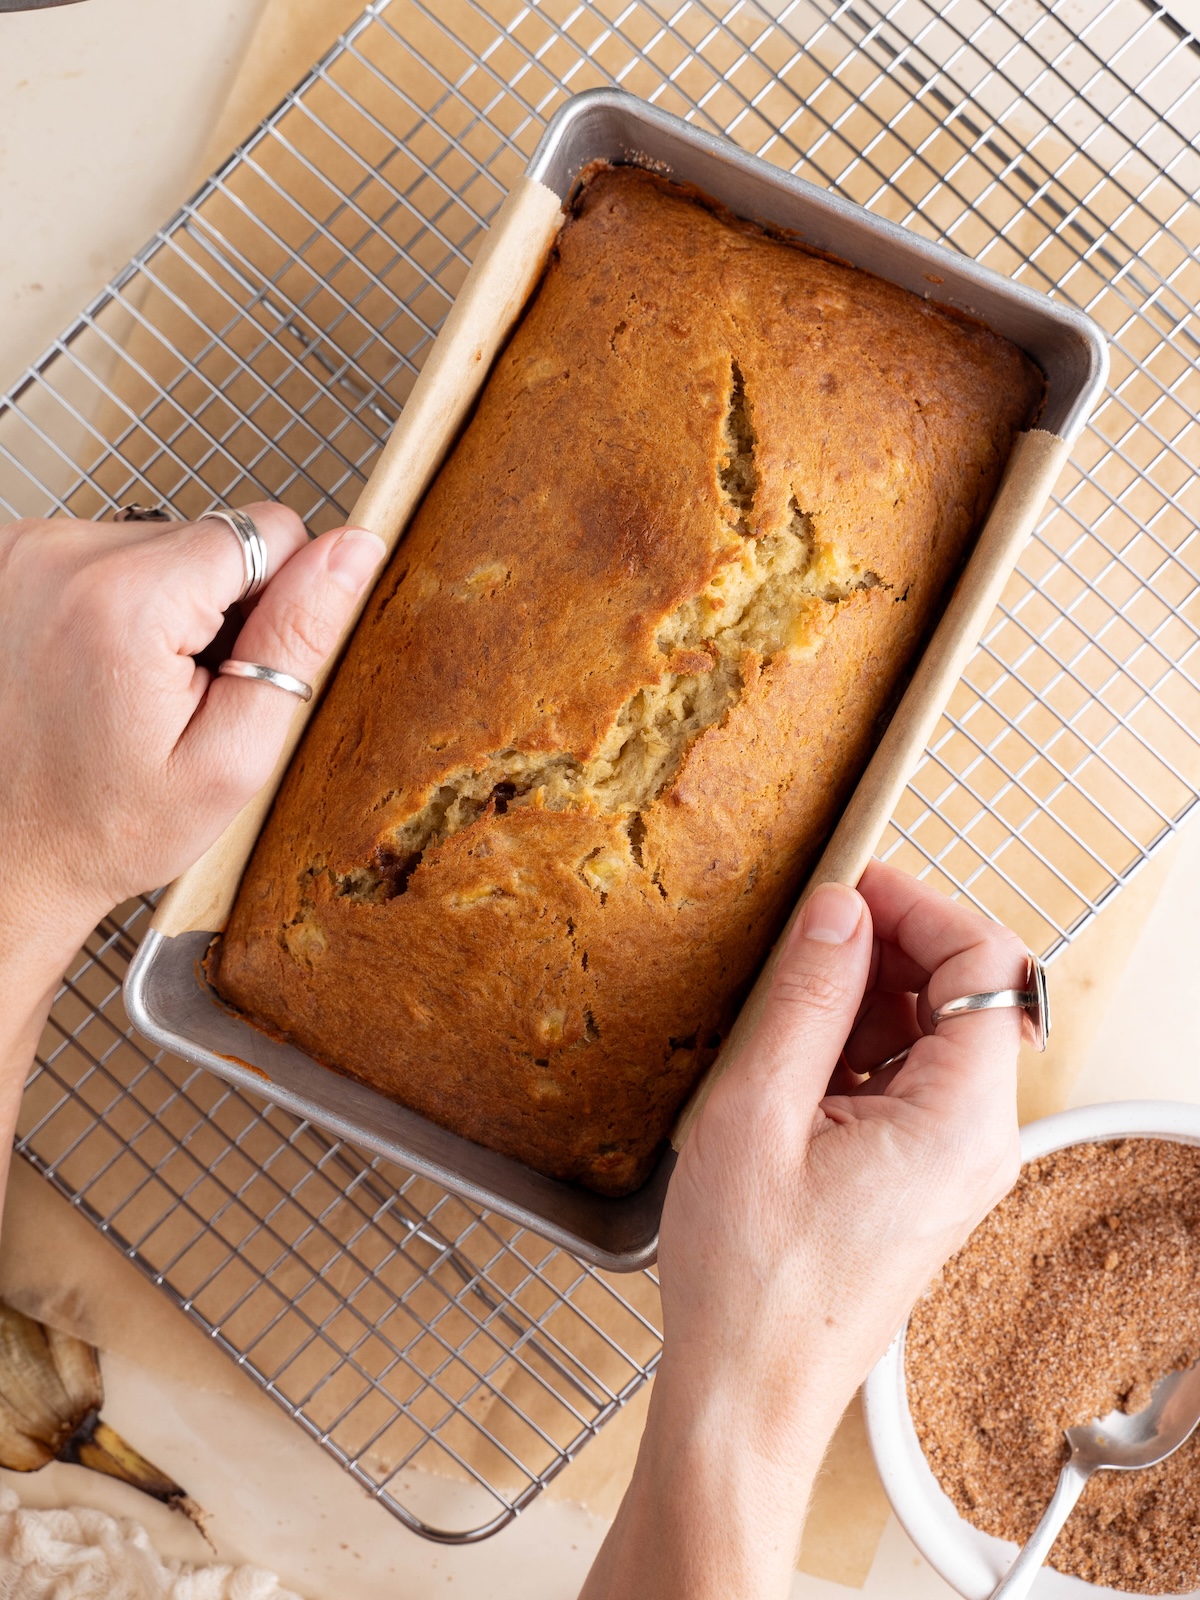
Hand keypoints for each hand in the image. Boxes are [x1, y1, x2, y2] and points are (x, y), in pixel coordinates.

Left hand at [0, 505, 385, 1203]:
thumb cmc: (98, 841)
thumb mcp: (227, 771)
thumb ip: (298, 651)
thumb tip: (357, 550)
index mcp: (128, 599)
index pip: (264, 530)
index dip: (277, 612)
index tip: (243, 680)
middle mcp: (57, 554)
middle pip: (203, 538)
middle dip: (214, 615)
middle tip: (178, 710)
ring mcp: (13, 555)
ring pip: (150, 549)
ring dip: (159, 618)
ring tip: (128, 705)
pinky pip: (94, 560)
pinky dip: (105, 614)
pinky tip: (84, 691)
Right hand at [582, 862, 1029, 1598]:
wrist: (745, 1396)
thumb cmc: (749, 1280)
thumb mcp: (758, 1110)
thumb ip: (806, 996)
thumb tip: (838, 909)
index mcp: (961, 1117)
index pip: (986, 963)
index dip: (919, 905)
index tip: (850, 886)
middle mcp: (977, 1138)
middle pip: (966, 995)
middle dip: (891, 947)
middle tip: (806, 934)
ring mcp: (951, 1163)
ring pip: (931, 1037)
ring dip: (866, 999)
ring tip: (783, 1004)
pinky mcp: (917, 1181)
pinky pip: (905, 1083)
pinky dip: (856, 1050)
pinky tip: (790, 1060)